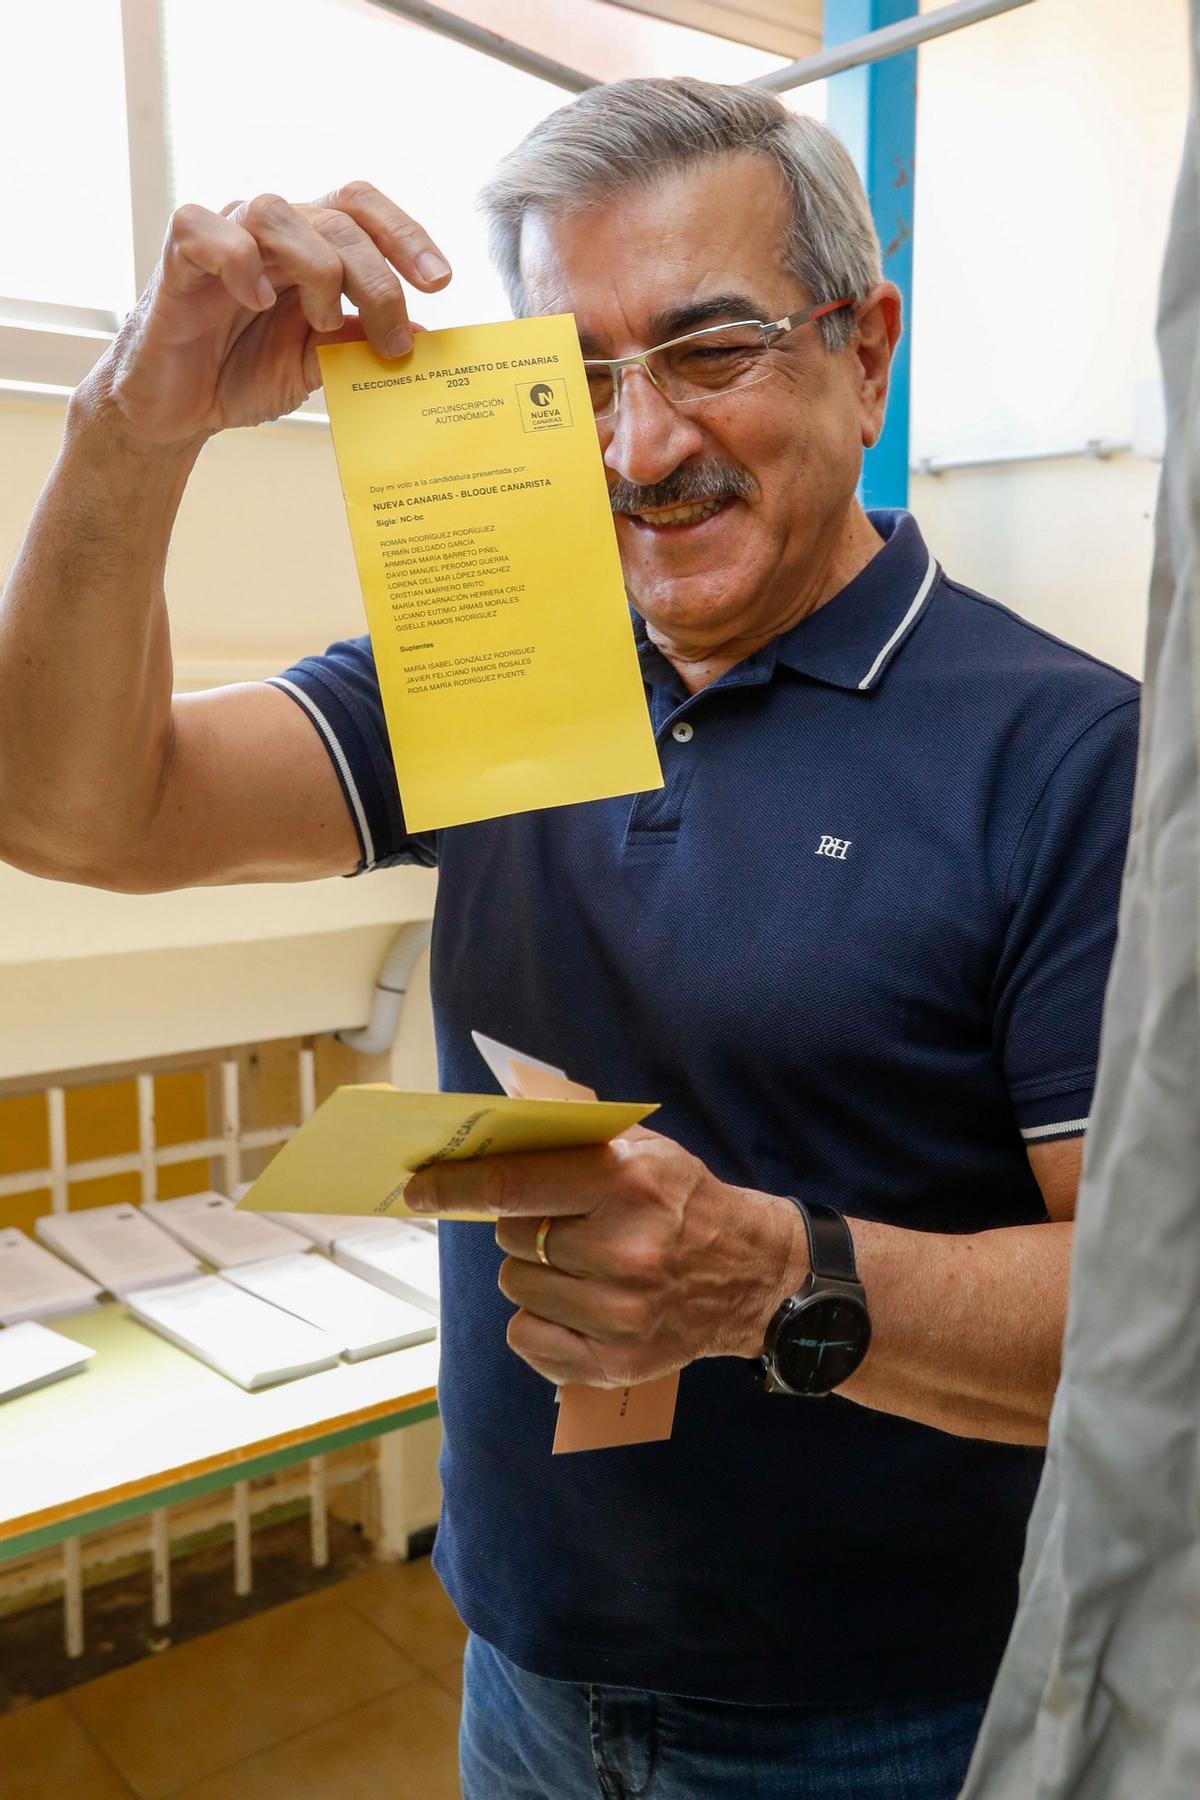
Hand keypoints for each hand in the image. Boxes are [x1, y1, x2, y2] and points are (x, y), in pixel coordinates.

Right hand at [86, 182, 451, 445]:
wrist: (176, 413)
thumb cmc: (241, 376)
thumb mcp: (317, 364)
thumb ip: (360, 342)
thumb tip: (423, 336)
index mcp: (308, 246)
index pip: (361, 208)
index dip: (405, 235)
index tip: (440, 284)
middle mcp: (269, 232)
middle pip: (336, 218)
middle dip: (378, 279)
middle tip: (394, 339)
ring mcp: (223, 238)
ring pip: (279, 212)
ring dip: (318, 269)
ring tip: (323, 322)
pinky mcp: (178, 260)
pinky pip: (206, 231)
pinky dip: (239, 262)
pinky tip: (257, 301)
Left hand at [405, 1128, 807, 1387]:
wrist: (753, 1274)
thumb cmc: (683, 1201)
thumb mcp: (642, 1148)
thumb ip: (570, 1138)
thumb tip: (489, 1129)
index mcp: (626, 1184)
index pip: (512, 1185)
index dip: (454, 1186)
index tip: (418, 1188)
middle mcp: (624, 1250)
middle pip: (513, 1238)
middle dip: (525, 1228)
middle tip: (565, 1225)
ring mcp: (620, 1313)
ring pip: (517, 1288)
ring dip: (534, 1274)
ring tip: (583, 1266)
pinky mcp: (617, 1361)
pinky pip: (527, 1340)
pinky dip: (539, 1322)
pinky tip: (578, 1306)